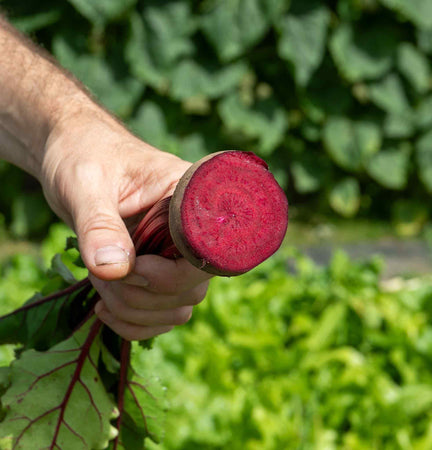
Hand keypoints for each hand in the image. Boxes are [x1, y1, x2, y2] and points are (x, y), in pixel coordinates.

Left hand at [41, 109, 211, 339]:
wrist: (75, 156)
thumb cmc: (83, 156)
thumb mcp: (85, 184)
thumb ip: (100, 224)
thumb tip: (114, 269)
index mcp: (191, 199)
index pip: (206, 253)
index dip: (170, 275)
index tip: (130, 267)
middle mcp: (193, 230)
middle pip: (191, 287)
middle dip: (141, 295)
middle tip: (101, 273)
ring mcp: (179, 253)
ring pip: (179, 307)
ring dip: (135, 311)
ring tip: (100, 284)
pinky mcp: (161, 269)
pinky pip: (164, 314)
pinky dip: (136, 323)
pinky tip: (106, 308)